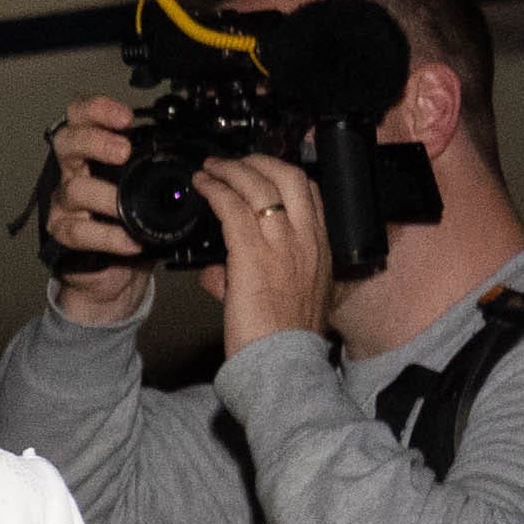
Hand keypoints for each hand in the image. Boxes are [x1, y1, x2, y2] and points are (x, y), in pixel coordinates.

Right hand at [37, 94, 157, 325]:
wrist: (114, 272)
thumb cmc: (134, 223)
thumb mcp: (150, 187)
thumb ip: (161, 167)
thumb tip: (204, 151)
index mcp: (94, 152)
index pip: (81, 116)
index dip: (97, 109)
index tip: (125, 117)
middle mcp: (74, 173)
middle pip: (67, 142)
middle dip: (94, 140)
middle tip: (122, 151)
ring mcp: (66, 204)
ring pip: (75, 188)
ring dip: (105, 195)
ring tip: (125, 206)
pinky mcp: (64, 236)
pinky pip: (79, 231)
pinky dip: (107, 235)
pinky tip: (129, 240)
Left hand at [199, 150, 332, 358]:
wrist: (284, 362)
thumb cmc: (283, 338)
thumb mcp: (285, 299)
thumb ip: (251, 278)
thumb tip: (218, 272)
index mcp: (321, 248)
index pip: (313, 194)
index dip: (286, 175)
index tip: (264, 171)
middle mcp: (307, 239)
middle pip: (290, 178)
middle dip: (259, 161)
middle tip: (234, 161)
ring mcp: (282, 243)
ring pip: (259, 185)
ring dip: (231, 169)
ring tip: (211, 167)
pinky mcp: (252, 253)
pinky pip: (233, 207)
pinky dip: (216, 189)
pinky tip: (202, 185)